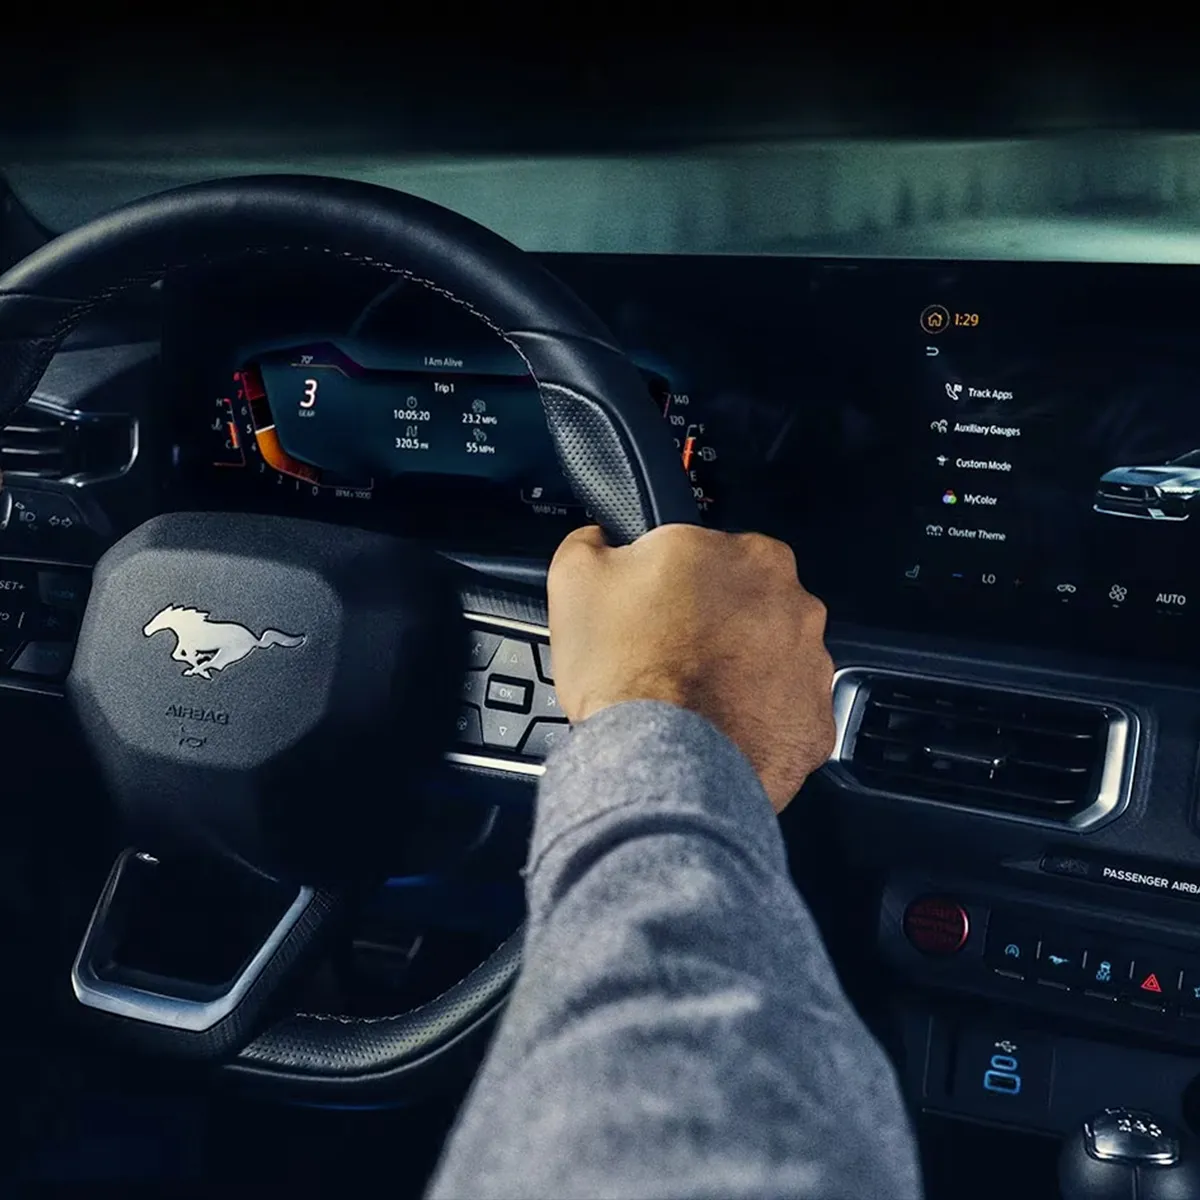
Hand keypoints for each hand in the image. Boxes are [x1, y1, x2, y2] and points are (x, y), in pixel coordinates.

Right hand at [547, 524, 834, 811]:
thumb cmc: (625, 672)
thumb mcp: (577, 579)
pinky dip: (757, 718)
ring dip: (740, 670)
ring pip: (771, 657)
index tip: (656, 610)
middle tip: (669, 656)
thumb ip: (593, 542)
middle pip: (748, 604)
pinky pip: (785, 711)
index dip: (676, 583)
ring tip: (692, 697)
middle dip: (715, 625)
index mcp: (747, 555)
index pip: (710, 554)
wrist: (659, 761)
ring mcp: (811, 664)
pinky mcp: (814, 720)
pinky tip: (718, 727)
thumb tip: (599, 540)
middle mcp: (794, 602)